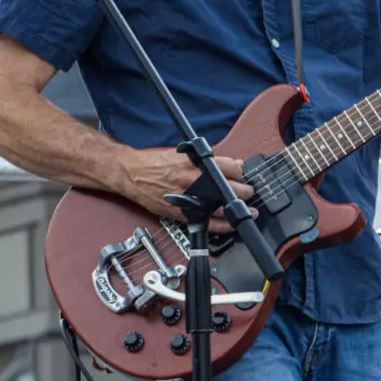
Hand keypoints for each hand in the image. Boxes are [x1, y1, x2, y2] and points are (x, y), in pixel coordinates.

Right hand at [119, 148, 257, 232]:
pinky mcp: (182, 214)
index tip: (241, 175)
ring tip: (248, 210)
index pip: (230, 168)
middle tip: (248, 192)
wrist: (132, 174)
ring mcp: (189, 199)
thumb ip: (207, 160)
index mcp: (196, 163)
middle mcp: (194, 181)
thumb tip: (230, 164)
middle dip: (244, 190)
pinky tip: (231, 225)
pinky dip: (222, 226)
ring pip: (222, 207)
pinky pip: (207, 223)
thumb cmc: (154, 163)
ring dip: (238, 209)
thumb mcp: (183, 154)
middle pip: (231, 188)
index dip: (239, 172)